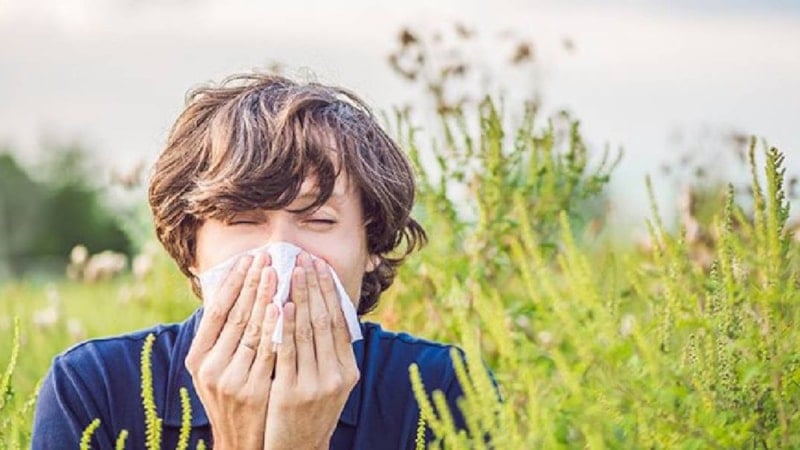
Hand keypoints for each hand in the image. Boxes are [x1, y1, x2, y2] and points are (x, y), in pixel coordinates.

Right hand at [185, 253, 278, 449]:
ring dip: (265, 297)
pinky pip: (268, 352)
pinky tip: (282, 306)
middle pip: (234, 316)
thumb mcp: (214, 368)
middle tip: (266, 256)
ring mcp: (231, 380)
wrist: (239, 441)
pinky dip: (275, 327)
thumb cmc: (230, 396)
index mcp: (197, 358)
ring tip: (276, 271)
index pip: (216, 311)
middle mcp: (210, 368)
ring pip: (251, 330)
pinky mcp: (253, 390)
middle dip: (252, 283)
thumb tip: (233, 291)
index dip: (233, 283)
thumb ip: (221, 336)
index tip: (247, 258)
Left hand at [263, 253, 359, 449]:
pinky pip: (286, 351)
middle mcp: (336, 376)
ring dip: (298, 298)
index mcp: (348, 370)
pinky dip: (284, 326)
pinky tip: (279, 305)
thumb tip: (326, 311)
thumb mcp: (330, 384)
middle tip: (305, 259)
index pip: (339, 321)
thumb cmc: (310, 411)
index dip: (330, 291)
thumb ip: (329, 352)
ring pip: (306, 332)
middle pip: (324, 320)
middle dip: (314, 286)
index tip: (320, 266)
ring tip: (291, 272)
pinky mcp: (290, 393)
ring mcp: (315, 385)